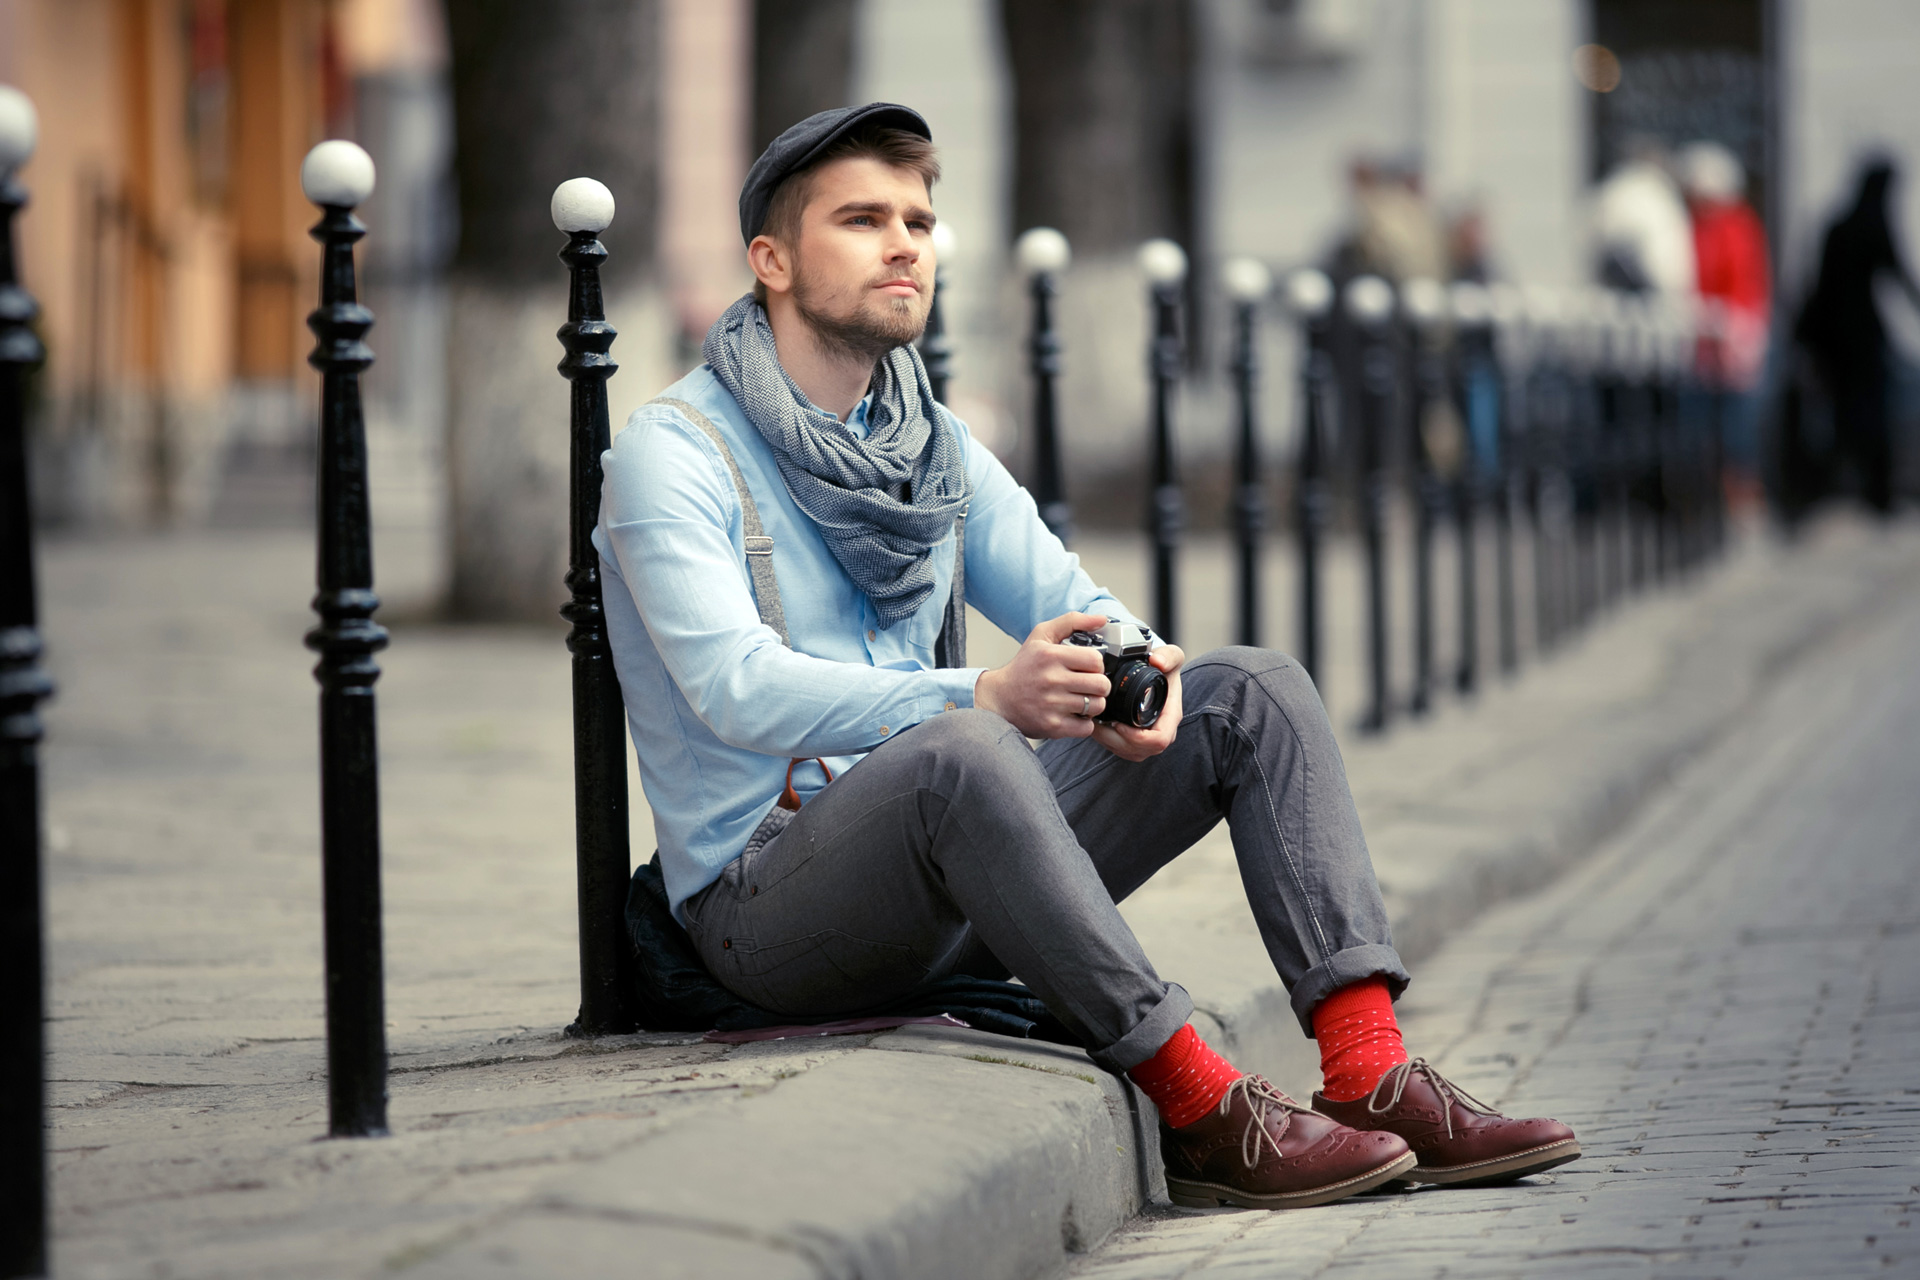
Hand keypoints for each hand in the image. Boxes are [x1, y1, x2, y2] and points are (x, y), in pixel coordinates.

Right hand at [974, 612, 1112, 738]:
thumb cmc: (1023, 667)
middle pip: (1101, 685)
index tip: (1087, 668)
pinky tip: (1074, 714)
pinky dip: (1084, 723)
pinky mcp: (1052, 726)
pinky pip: (1086, 727)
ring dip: (1093, 704)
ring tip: (1081, 699)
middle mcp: (1051, 680)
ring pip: (1096, 706)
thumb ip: (1071, 621)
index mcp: (1051, 656)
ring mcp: (1052, 705)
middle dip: (1099, 685)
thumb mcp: (1041, 635)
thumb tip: (1101, 619)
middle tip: (1088, 685)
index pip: (1096, 660)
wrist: (998, 698)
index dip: (1096, 664)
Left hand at [1091, 643, 1183, 761]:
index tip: (1119, 724)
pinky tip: (1097, 725)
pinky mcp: (1138, 740)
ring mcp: (1150, 738)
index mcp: (1171, 716)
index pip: (1159, 739)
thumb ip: (1169, 655)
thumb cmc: (1165, 666)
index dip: (1138, 738)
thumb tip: (1158, 661)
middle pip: (1141, 750)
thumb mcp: (1171, 655)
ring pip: (1129, 752)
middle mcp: (1162, 731)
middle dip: (1116, 740)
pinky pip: (1122, 750)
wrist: (1159, 671)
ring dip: (1109, 742)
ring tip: (1094, 723)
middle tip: (1099, 723)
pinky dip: (1107, 741)